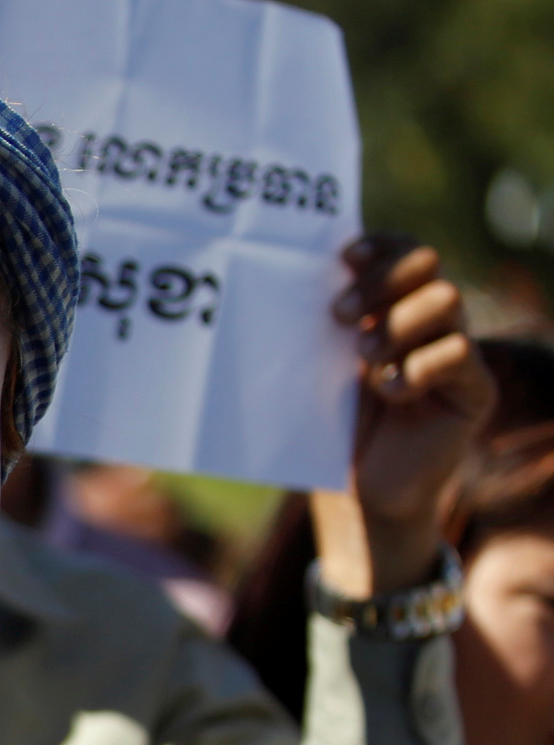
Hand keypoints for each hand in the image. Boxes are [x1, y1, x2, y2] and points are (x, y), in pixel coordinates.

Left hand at [313, 233, 495, 597]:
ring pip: (447, 300)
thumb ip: (314, 332)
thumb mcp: (317, 375)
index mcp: (391, 310)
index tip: (344, 255)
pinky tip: (390, 391)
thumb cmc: (328, 433)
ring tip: (363, 360)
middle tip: (338, 315)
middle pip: (428, 265)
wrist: (358, 497)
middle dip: (382, 280)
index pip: (403, 253)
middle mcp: (427, 323)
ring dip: (397, 323)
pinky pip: (458, 354)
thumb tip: (273, 287)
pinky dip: (418, 368)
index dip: (381, 246)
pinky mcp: (472, 390)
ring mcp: (454, 352)